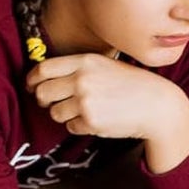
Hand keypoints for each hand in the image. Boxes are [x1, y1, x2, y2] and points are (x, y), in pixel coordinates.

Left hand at [28, 54, 188, 151]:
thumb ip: (77, 68)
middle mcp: (82, 79)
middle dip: (44, 100)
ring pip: (55, 113)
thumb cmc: (130, 85)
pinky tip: (97, 119)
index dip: (32, 80)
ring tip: (84, 110)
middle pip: (43, 92)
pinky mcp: (90, 121)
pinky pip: (71, 126)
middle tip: (52, 103)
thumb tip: (44, 78)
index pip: (43, 69)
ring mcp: (85, 101)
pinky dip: (79, 126)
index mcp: (84, 61)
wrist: (156, 104)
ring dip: (64, 115)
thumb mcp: (104, 65)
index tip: (32, 86)